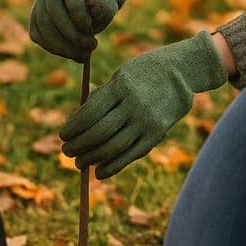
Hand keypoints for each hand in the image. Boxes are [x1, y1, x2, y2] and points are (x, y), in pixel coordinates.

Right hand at [29, 0, 118, 61]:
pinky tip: (71, 53)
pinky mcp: (34, 18)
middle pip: (54, 12)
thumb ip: (102, 7)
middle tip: (91, 46)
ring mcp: (38, 2)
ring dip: (64, 46)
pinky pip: (38, 36)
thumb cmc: (97, 1)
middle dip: (73, 35)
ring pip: (43, 26)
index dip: (80, 17)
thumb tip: (92, 14)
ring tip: (83, 55)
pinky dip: (54, 48)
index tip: (91, 29)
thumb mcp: (105, 2)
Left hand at [59, 31, 227, 177]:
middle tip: (67, 152)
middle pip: (99, 132)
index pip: (90, 113)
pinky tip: (99, 173)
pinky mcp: (158, 133)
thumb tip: (77, 124)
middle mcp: (134, 105)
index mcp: (120, 87)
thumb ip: (102, 97)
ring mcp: (147, 121)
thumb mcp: (121, 76)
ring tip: (79, 164)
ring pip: (114, 147)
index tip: (63, 136)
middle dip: (79, 145)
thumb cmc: (144, 72)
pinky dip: (113, 166)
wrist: (182, 71)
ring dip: (92, 158)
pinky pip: (132, 154)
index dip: (73, 128)